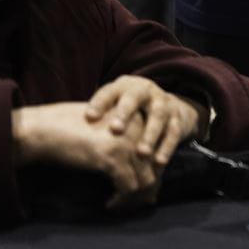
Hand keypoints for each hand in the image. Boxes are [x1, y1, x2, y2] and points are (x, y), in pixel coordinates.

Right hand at [12, 102, 161, 209]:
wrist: (45, 127)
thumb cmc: (70, 129)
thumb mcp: (107, 130)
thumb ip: (126, 142)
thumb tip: (142, 167)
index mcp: (139, 118)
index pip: (157, 151)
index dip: (151, 173)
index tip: (139, 190)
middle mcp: (138, 128)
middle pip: (156, 166)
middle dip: (147, 189)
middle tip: (133, 202)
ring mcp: (127, 141)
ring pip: (146, 179)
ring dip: (135, 198)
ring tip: (121, 205)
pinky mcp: (112, 156)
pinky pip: (128, 187)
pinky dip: (121, 200)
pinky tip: (110, 203)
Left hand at [85, 75, 206, 164]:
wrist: (163, 103)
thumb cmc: (127, 108)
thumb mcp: (113, 104)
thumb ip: (98, 114)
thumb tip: (70, 132)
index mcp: (125, 87)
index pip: (109, 92)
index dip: (100, 103)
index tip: (90, 117)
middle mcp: (145, 91)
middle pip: (135, 98)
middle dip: (126, 113)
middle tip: (116, 130)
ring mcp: (164, 103)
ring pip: (158, 116)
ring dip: (150, 134)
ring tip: (141, 153)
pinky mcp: (177, 117)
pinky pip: (174, 132)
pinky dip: (166, 147)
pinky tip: (159, 162)